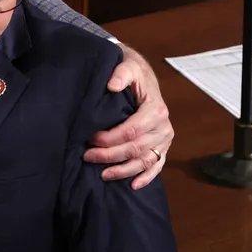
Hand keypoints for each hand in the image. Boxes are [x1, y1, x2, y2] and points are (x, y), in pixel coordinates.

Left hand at [83, 44, 172, 188]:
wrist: (143, 76)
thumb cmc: (133, 73)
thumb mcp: (127, 66)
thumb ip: (121, 73)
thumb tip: (112, 85)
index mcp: (156, 110)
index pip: (131, 131)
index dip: (110, 138)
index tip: (90, 139)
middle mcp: (164, 127)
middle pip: (135, 149)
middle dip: (110, 155)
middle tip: (87, 156)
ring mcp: (164, 139)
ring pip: (144, 161)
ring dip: (123, 170)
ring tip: (102, 175)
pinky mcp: (163, 147)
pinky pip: (156, 166)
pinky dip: (146, 178)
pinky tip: (133, 185)